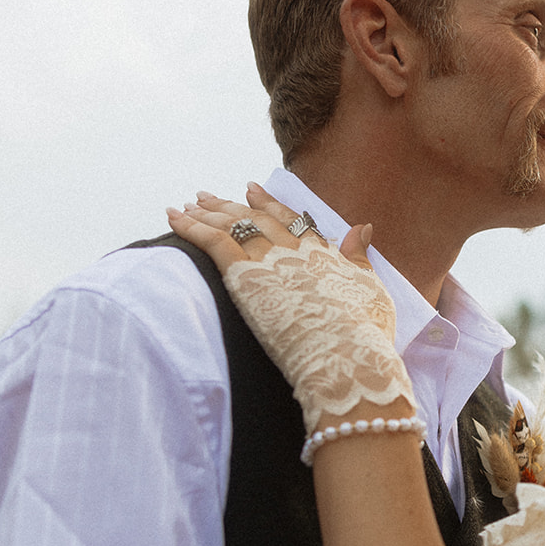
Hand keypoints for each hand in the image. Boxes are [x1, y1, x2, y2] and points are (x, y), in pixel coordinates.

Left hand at [167, 185, 415, 432]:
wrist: (344, 355)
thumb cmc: (365, 333)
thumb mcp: (370, 289)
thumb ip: (359, 257)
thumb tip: (363, 228)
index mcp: (321, 251)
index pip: (289, 219)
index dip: (268, 203)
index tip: (251, 190)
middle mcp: (292, 248)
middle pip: (255, 218)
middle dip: (229, 205)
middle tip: (207, 196)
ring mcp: (267, 259)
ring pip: (231, 225)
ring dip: (206, 213)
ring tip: (186, 205)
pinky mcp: (244, 275)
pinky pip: (212, 241)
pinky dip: (191, 227)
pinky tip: (173, 218)